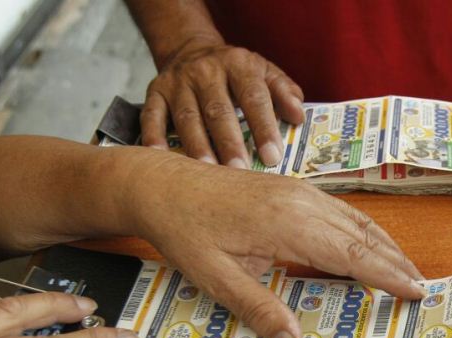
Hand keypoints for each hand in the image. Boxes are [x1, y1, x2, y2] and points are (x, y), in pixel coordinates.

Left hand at [130, 154, 424, 337]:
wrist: (161, 184)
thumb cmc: (185, 232)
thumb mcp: (216, 278)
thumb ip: (260, 310)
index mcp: (290, 226)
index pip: (354, 255)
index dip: (388, 276)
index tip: (415, 293)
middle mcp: (303, 203)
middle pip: (364, 236)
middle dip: (396, 262)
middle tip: (422, 287)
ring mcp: (299, 191)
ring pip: (355, 220)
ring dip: (384, 244)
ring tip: (405, 268)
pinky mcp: (291, 187)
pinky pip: (339, 210)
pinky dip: (363, 230)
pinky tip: (367, 243)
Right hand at [140, 38, 303, 167]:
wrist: (191, 49)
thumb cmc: (237, 73)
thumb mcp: (265, 72)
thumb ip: (284, 92)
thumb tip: (298, 117)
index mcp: (239, 65)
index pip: (253, 97)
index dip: (263, 127)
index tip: (273, 157)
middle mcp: (206, 71)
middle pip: (218, 111)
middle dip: (229, 143)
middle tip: (240, 173)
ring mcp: (178, 82)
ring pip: (187, 117)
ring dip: (197, 147)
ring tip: (207, 175)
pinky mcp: (155, 92)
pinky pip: (152, 116)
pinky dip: (153, 137)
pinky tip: (160, 159)